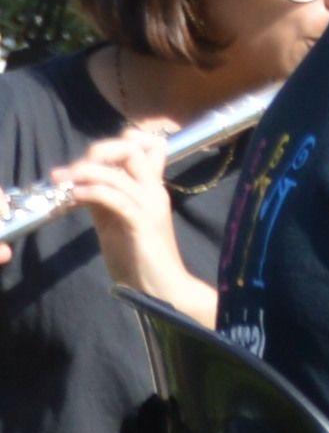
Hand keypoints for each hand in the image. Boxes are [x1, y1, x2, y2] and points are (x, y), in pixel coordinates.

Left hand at [56, 124, 193, 306]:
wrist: (161, 288)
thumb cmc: (140, 259)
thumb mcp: (115, 222)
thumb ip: (104, 200)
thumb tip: (81, 183)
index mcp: (152, 189)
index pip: (146, 147)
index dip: (117, 144)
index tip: (91, 159)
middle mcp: (155, 191)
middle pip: (131, 150)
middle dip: (98, 152)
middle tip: (73, 169)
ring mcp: (150, 206)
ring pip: (117, 174)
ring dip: (84, 173)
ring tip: (62, 181)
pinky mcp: (142, 223)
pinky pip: (115, 198)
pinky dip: (91, 192)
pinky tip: (74, 197)